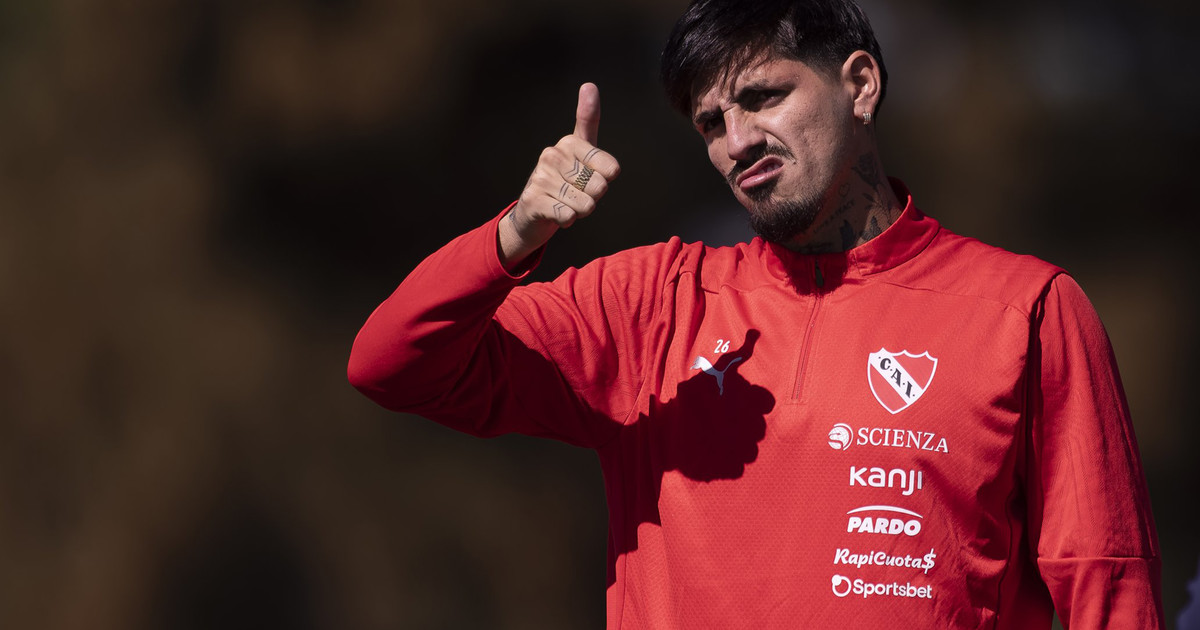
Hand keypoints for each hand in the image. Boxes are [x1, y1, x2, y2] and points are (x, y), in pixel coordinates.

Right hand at [498, 82, 620, 269]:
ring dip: (580, 211)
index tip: (590, 177)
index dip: (605, 180)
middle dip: (592, 198)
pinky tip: (556, 214)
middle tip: (576, 194)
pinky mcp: (533, 199)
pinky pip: (568, 215)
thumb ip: (588, 121)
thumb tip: (589, 84)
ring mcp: (541, 177)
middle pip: (599, 187)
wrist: (533, 213)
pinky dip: (567, 221)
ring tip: (565, 203)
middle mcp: (552, 155)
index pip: (611, 168)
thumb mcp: (581, 152)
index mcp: (569, 143)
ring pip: (585, 204)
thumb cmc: (565, 182)